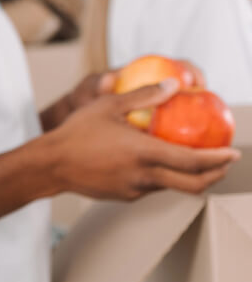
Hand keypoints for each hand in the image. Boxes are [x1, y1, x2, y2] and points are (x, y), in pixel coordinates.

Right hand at [43, 79, 239, 199]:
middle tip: (222, 164)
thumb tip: (173, 86)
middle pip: (193, 185)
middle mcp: (144, 176)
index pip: (193, 162)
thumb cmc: (76, 133)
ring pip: (171, 187)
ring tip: (189, 160)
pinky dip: (161, 177)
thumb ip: (144, 96)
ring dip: (186, 176)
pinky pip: (150, 187)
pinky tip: (152, 164)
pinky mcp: (124, 196)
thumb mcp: (109, 105)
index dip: (218, 159)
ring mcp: (134, 189)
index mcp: (144, 153)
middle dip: (214, 175)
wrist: (49, 164)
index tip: (232, 153)